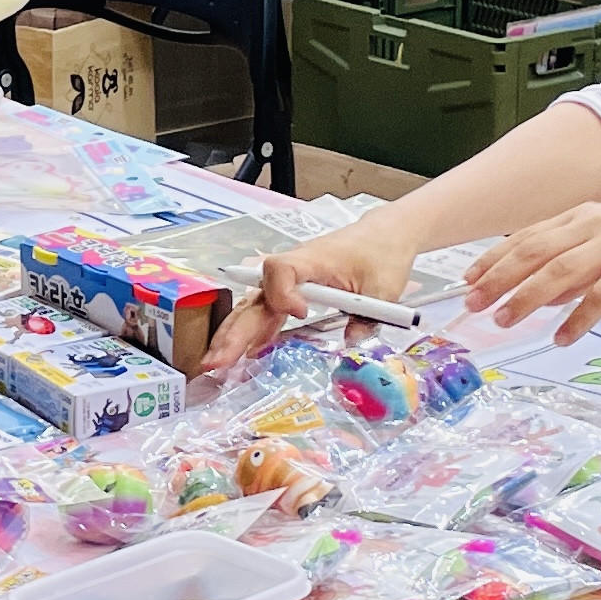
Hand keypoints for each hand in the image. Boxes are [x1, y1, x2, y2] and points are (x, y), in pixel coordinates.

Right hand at [201, 216, 420, 369]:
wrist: (383, 237)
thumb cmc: (380, 255)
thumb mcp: (384, 289)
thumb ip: (368, 318)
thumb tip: (351, 344)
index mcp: (314, 260)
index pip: (280, 269)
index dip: (283, 293)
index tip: (302, 313)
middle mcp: (293, 269)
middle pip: (257, 296)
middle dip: (236, 329)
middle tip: (218, 360)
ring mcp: (289, 281)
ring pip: (255, 305)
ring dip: (235, 333)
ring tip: (216, 362)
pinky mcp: (292, 291)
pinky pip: (267, 310)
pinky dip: (253, 331)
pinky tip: (243, 353)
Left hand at [460, 197, 600, 343]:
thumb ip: (575, 265)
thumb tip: (542, 295)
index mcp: (581, 216)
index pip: (527, 237)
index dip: (494, 259)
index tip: (469, 280)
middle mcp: (593, 225)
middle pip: (535, 252)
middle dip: (499, 278)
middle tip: (473, 303)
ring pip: (560, 271)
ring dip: (528, 298)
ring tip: (506, 321)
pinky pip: (600, 295)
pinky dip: (577, 318)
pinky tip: (561, 337)